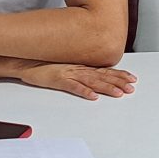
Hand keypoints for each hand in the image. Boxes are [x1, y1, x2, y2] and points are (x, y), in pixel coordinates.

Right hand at [18, 62, 136, 99]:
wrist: (27, 61)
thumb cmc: (46, 65)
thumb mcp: (67, 68)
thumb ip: (80, 72)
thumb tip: (94, 78)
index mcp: (82, 66)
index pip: (105, 70)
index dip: (119, 75)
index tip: (132, 79)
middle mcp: (79, 69)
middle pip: (103, 76)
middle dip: (118, 82)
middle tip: (131, 88)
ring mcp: (69, 73)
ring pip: (92, 81)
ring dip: (106, 88)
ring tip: (118, 93)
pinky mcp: (59, 80)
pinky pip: (73, 86)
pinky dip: (84, 91)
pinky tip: (93, 96)